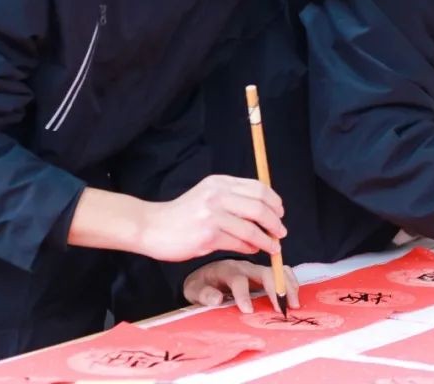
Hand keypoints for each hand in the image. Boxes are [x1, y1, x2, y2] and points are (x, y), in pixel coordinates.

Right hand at [138, 175, 286, 260]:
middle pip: (259, 207)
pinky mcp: (207, 236)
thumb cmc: (183, 214)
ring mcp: (212, 215)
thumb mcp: (207, 195)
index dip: (274, 202)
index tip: (280, 213)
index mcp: (220, 183)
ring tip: (273, 246)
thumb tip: (264, 211)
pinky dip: (251, 247)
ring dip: (267, 239)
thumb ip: (232, 198)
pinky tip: (254, 250)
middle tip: (281, 232)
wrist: (152, 227)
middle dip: (275, 222)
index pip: (258, 188)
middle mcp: (217, 195)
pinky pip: (238, 243)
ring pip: (251, 228)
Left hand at [183, 259, 300, 312]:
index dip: (243, 295)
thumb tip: (217, 299)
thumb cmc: (202, 284)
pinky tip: (294, 296)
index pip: (238, 279)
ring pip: (277, 270)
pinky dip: (291, 282)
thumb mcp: (194, 290)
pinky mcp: (265, 273)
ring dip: (288, 285)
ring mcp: (257, 268)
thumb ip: (203, 294)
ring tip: (294, 304)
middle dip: (276, 289)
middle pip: (265, 272)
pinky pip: (282, 272)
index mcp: (226, 270)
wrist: (206, 273)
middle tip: (282, 309)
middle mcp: (245, 266)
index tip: (248, 311)